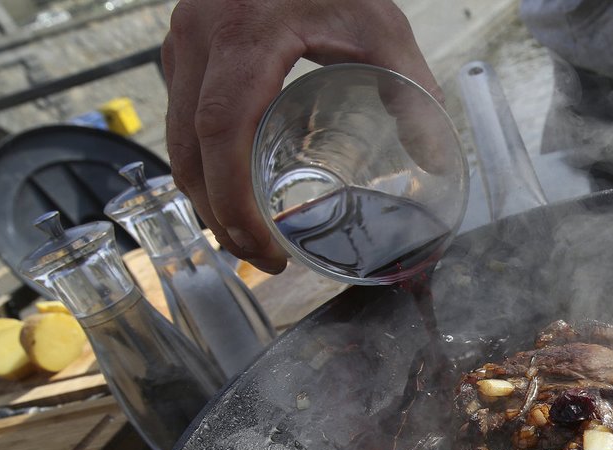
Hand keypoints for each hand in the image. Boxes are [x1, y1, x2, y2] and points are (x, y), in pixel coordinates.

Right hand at [162, 0, 441, 271]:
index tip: (262, 246)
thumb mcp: (383, 27)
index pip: (219, 133)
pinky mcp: (185, 44)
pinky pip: (180, 114)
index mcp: (243, 38)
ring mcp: (183, 40)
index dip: (232, 200)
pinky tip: (233, 189)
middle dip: (217, 214)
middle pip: (187, 148)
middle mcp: (197, 39)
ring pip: (175, 136)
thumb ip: (411, 91)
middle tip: (260, 258)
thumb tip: (437, 160)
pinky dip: (201, 160)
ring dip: (204, 194)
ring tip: (248, 237)